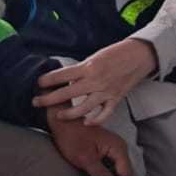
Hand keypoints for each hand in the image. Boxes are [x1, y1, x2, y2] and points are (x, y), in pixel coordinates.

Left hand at [33, 40, 157, 124]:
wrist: (139, 55)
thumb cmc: (116, 53)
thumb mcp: (95, 57)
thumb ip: (82, 70)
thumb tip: (68, 80)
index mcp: (89, 66)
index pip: (62, 75)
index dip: (48, 80)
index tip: (38, 83)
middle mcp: (95, 80)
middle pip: (67, 93)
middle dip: (49, 99)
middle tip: (36, 102)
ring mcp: (106, 92)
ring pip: (83, 108)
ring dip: (68, 114)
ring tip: (58, 115)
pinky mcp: (116, 99)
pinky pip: (103, 114)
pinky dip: (94, 120)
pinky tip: (85, 122)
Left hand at [47, 115, 132, 175]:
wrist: (61, 122)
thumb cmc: (72, 138)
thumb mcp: (85, 159)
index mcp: (118, 148)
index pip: (127, 175)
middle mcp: (120, 148)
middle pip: (125, 174)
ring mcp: (114, 148)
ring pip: (118, 172)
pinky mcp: (107, 150)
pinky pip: (112, 166)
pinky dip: (105, 174)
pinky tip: (93, 175)